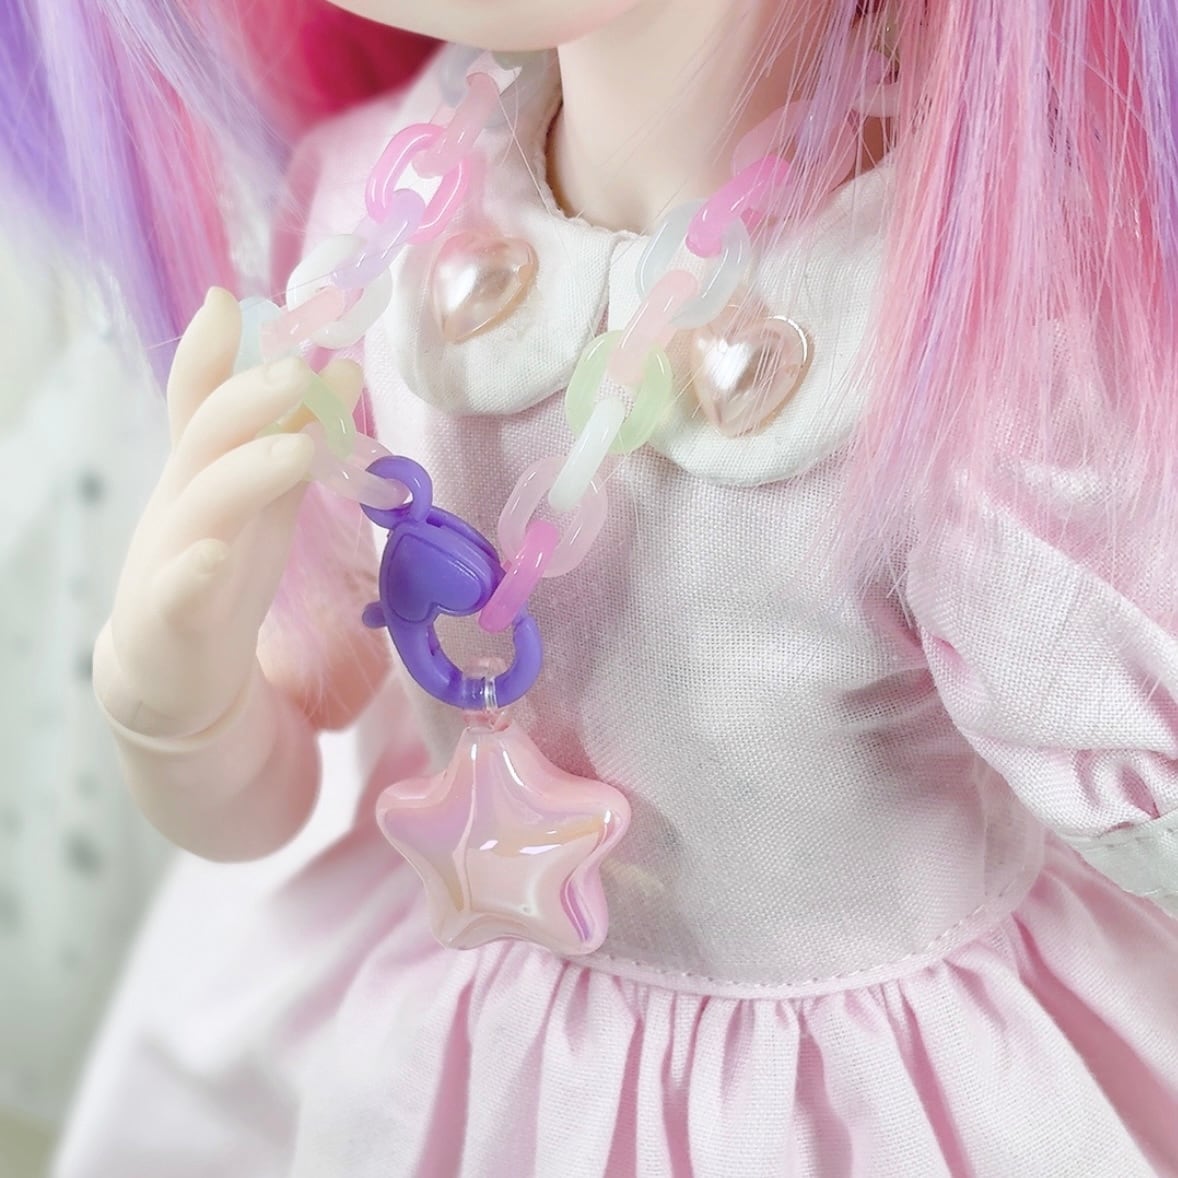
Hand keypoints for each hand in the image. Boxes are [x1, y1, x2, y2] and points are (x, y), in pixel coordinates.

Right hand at [94, 288, 362, 738]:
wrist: (172, 666)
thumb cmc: (222, 564)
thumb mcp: (264, 494)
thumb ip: (298, 435)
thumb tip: (342, 368)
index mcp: (204, 470)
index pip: (201, 400)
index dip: (209, 351)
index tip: (231, 297)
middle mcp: (183, 502)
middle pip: (205, 437)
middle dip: (248, 399)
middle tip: (298, 368)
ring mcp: (172, 557)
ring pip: (200, 504)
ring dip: (245, 471)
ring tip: (297, 449)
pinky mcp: (173, 618)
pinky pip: (179, 592)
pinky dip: (194, 571)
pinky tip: (213, 556)